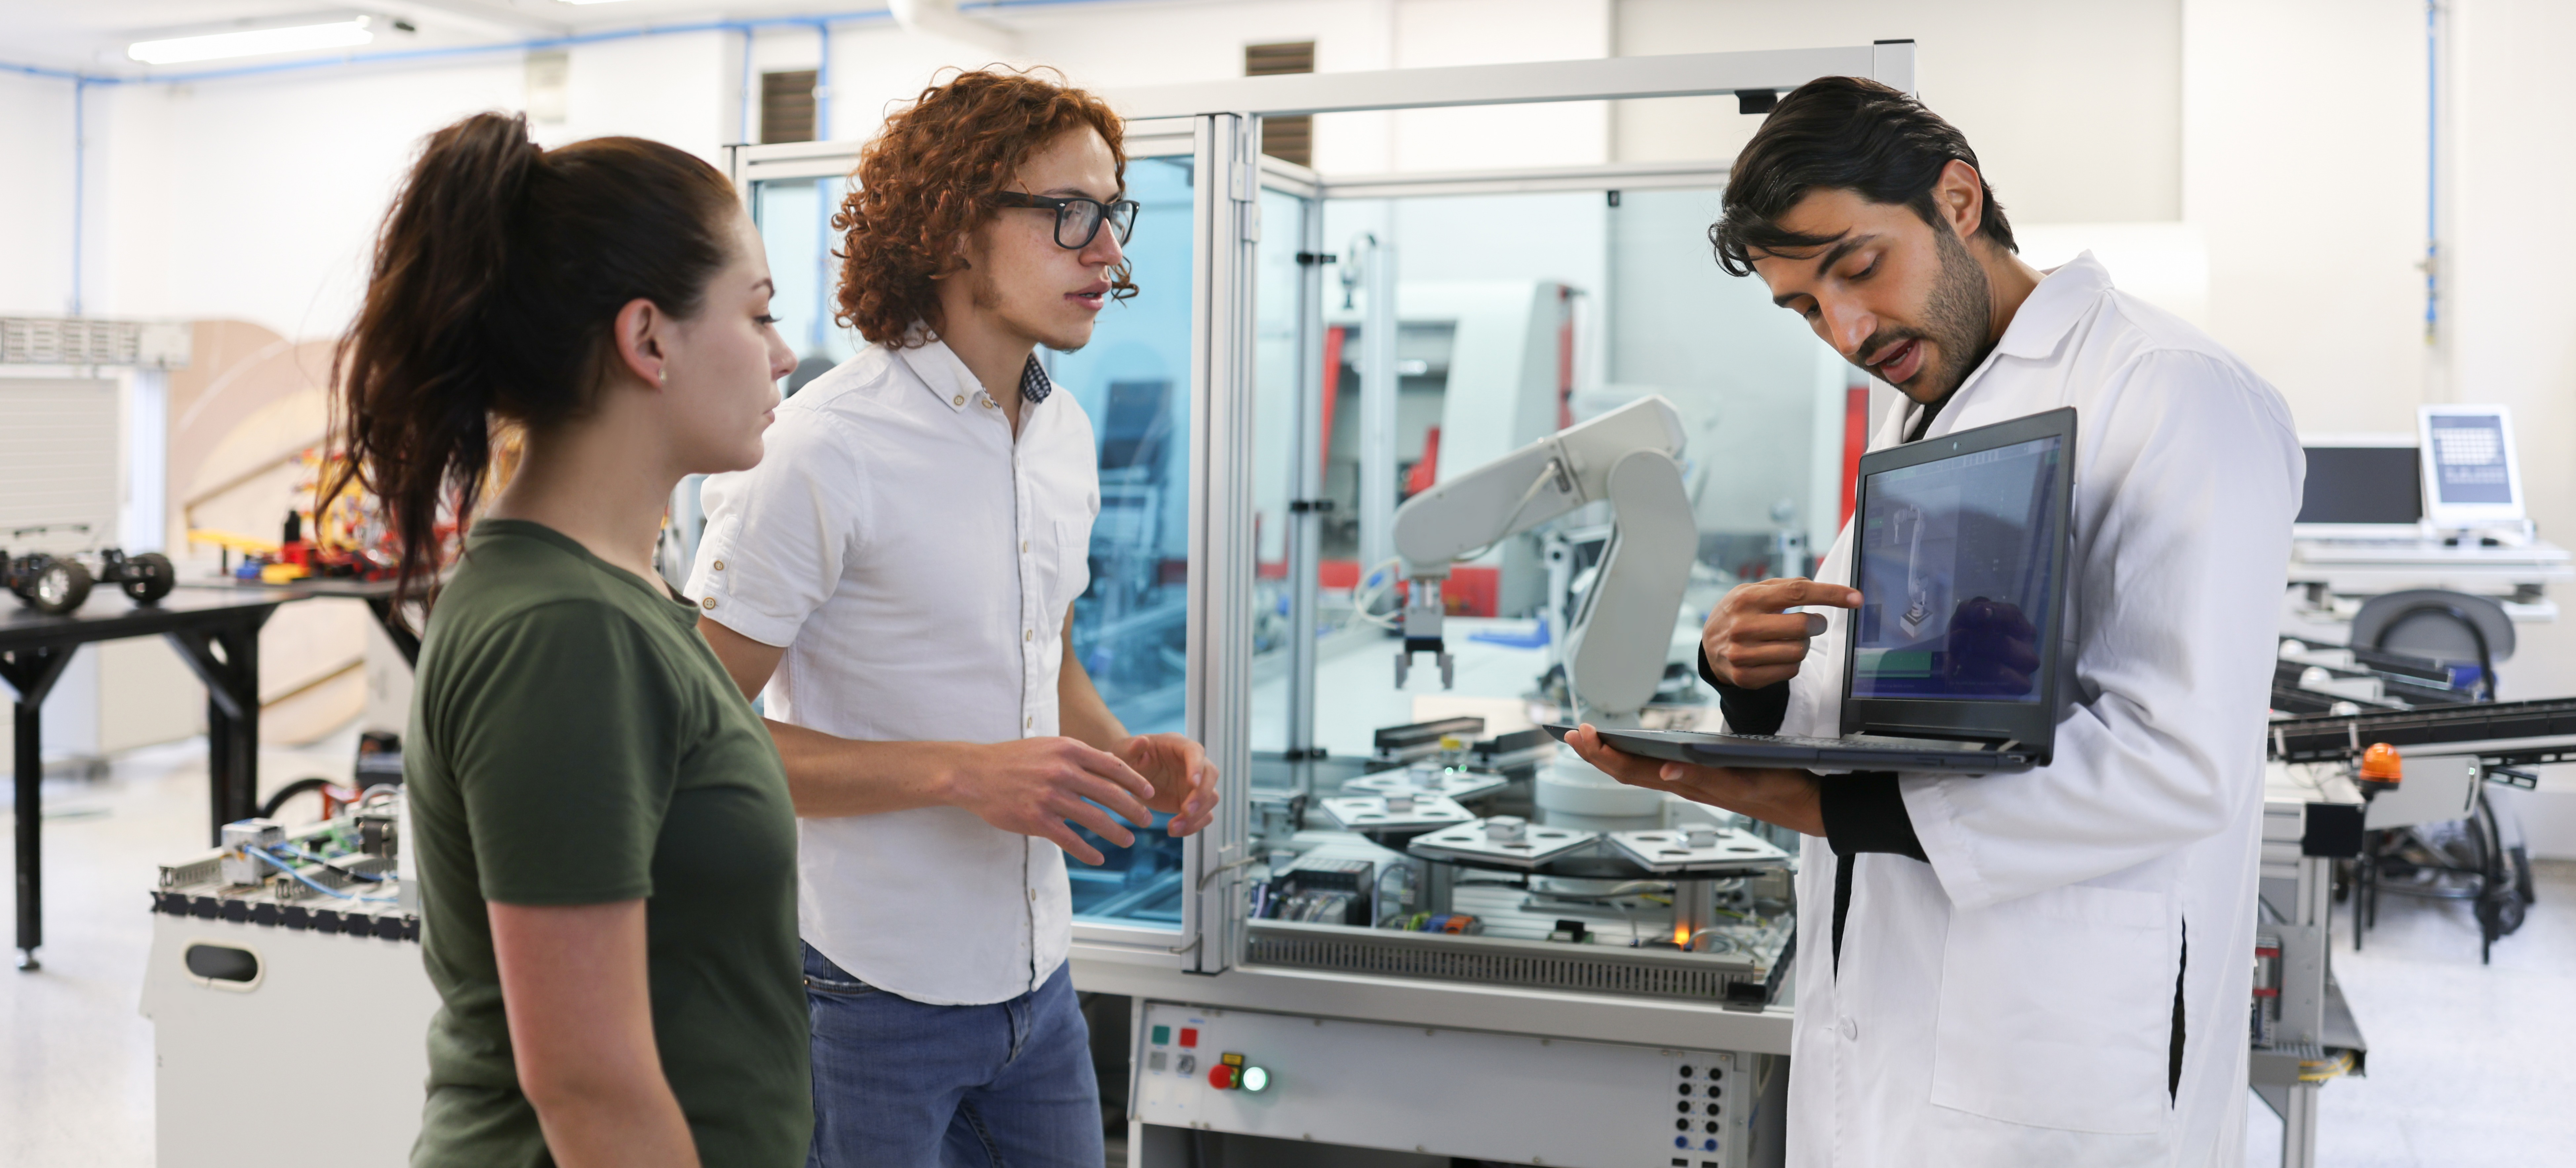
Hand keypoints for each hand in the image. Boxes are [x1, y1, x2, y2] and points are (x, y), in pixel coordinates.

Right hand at [941, 737, 1156, 864]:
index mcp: (1068, 750)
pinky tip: (1098, 858)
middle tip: (1145, 820)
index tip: (1149, 793)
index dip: (1135, 782)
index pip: (1112, 766)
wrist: (975, 774)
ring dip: (1116, 832)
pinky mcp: (1036, 820)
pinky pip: (1070, 839)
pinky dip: (1088, 851)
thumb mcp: (1049, 746)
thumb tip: (1111, 762)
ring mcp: (1050, 797)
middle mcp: (1062, 772)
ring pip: (1094, 819)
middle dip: (1133, 809)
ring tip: (1128, 840)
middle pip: (1110, 794)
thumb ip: (1079, 755)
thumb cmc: (1014, 759)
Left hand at [1119, 733, 1219, 836]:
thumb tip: (1142, 741)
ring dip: (1197, 815)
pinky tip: (1174, 831)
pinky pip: (1203, 815)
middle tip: (1185, 811)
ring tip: (1173, 828)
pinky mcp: (1191, 801)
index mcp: (1177, 745)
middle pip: (1210, 775)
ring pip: (1211, 797)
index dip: (1197, 766)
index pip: (1195, 751)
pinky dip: (1193, 825)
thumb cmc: (1127, 757)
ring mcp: (1194, 783)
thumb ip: (1131, 747)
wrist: (1127, 775)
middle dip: (1202, 795)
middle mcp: (1191, 763)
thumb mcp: (1124, 751)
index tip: (1193, 783)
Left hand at [1562, 723, 1824, 836]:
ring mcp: (1694, 784)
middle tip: (1571, 733)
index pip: (1633, 771)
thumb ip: (1706, 777)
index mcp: (1690, 784)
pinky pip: (1662, 770)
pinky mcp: (1706, 780)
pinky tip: (1633, 749)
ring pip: (1642, 772)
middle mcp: (1686, 785)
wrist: (1807, 805)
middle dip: (1596, 753)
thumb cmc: (1780, 789)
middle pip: (1629, 771)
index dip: (1603, 754)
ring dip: (1613, 755)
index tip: (1582, 733)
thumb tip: (1666, 771)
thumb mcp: (1745, 780)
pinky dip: (1639, 757)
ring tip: (1591, 739)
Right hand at [1701, 578, 1863, 689]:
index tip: (1855, 598)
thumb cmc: (1738, 614)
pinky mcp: (1745, 676)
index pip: (1798, 592)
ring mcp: (1742, 654)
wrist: (1708, 646)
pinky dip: (1792, 662)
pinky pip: (1789, 671)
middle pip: (1802, 626)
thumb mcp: (1752, 591)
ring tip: (1791, 639)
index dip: (1831, 594)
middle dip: (1817, 624)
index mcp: (1747, 598)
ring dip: (1803, 645)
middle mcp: (1742, 626)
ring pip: (1798, 651)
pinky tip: (1779, 655)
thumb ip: (1784, 587)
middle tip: (1814, 622)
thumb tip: (1818, 587)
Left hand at [1942, 596, 2041, 694]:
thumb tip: (1983, 612)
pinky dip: (1968, 678)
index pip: (2013, 617)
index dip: (1996, 613)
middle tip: (1956, 639)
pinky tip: (1960, 672)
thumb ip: (1974, 609)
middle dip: (1975, 641)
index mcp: (2023, 630)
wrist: (1958, 661)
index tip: (1979, 613)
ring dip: (1970, 661)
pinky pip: (1986, 689)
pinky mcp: (2009, 697)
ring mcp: (2022, 678)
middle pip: (2004, 645)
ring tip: (1957, 655)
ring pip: (1997, 670)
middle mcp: (2028, 654)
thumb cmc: (1968, 634)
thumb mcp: (1967, 616)